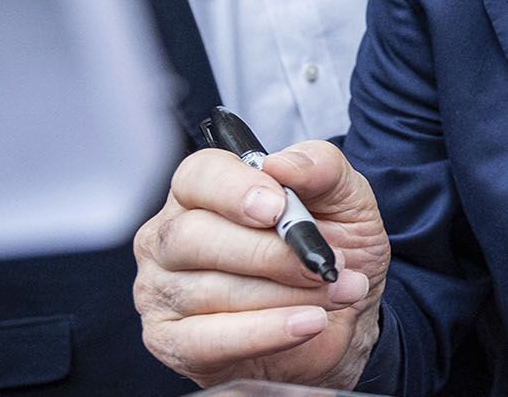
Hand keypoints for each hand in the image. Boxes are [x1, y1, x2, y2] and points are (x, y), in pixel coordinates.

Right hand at [134, 141, 390, 388]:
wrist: (344, 319)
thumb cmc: (331, 251)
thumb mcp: (346, 200)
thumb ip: (322, 169)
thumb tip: (283, 164)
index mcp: (202, 191)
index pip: (198, 177)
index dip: (235, 189)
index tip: (277, 207)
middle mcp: (169, 237)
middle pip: (195, 236)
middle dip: (270, 253)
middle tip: (324, 265)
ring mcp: (161, 291)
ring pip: (209, 290)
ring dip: (285, 294)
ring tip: (336, 292)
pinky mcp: (170, 342)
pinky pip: (206, 341)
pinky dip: (264, 333)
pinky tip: (308, 324)